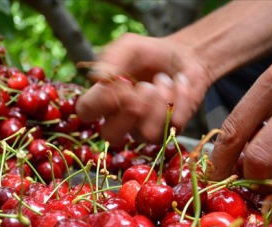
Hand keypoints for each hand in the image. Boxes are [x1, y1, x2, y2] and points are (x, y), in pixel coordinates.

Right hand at [75, 33, 212, 145]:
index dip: (101, 101)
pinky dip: (180, 98)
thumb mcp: (129, 46)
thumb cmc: (151, 53)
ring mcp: (143, 129)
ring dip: (160, 100)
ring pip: (145, 134)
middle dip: (130, 112)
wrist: (185, 56)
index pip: (86, 112)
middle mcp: (120, 119)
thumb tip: (96, 77)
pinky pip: (173, 125)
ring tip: (164, 79)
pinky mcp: (169, 131)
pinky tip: (179, 83)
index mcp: (103, 98)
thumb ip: (111, 58)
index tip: (120, 83)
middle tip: (145, 88)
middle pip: (110, 136)